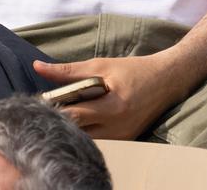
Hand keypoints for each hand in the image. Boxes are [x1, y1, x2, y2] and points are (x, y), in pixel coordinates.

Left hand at [33, 53, 178, 139]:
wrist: (167, 80)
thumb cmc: (134, 70)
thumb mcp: (102, 65)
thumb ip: (69, 71)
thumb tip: (38, 67)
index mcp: (112, 107)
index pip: (74, 115)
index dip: (54, 109)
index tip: (39, 103)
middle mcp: (118, 129)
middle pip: (78, 132)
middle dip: (61, 121)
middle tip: (47, 109)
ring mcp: (122, 138)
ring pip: (87, 140)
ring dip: (74, 128)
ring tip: (63, 113)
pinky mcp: (125, 141)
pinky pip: (99, 141)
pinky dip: (87, 131)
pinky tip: (80, 121)